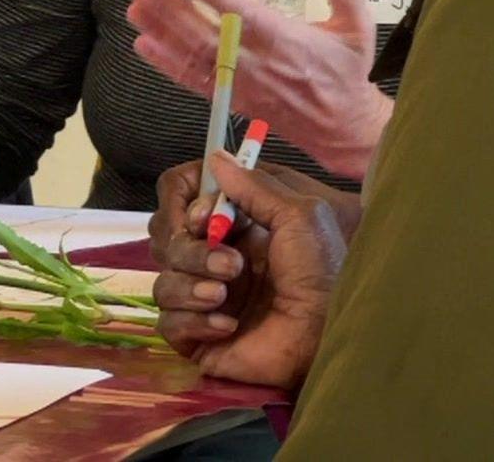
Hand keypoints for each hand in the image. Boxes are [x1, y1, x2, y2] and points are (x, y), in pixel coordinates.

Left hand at [128, 0, 391, 178]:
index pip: (244, 16)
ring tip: (135, 11)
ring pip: (194, 59)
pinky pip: (194, 82)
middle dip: (174, 14)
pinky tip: (144, 45)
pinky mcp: (232, 99)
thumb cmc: (347, 73)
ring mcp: (240, 84)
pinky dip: (167, 65)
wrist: (341, 128)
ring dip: (162, 35)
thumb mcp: (357, 28)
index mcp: (285, 40)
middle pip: (208, 37)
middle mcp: (257, 63)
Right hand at [148, 154, 349, 387]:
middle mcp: (214, 258)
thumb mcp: (300, 215)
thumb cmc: (323, 273)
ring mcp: (204, 298)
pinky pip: (167, 323)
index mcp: (234, 226)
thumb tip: (215, 157)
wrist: (331, 336)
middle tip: (230, 264)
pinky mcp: (199, 336)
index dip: (182, 203)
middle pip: (164, 239)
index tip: (202, 217)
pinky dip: (193, 321)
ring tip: (225, 295)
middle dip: (189, 249)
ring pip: (162, 281)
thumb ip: (254, 184)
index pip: (180, 199)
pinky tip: (228, 326)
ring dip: (191, 285)